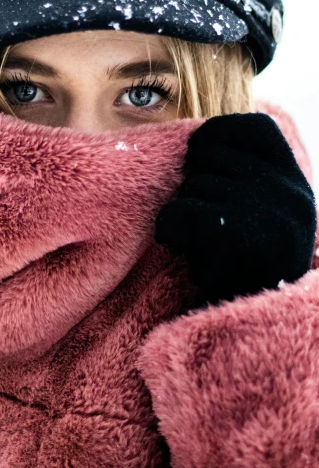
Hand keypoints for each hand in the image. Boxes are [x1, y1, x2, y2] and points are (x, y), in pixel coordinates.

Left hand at [155, 113, 316, 306]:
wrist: (248, 341)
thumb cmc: (240, 268)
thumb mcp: (260, 213)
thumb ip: (246, 174)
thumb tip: (197, 135)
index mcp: (297, 185)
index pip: (254, 125)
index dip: (216, 137)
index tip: (202, 163)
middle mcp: (291, 195)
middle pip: (211, 157)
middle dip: (195, 187)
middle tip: (205, 226)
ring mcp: (268, 217)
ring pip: (190, 187)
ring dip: (184, 215)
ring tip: (203, 247)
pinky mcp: (236, 240)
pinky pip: (176, 213)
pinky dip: (168, 232)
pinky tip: (184, 253)